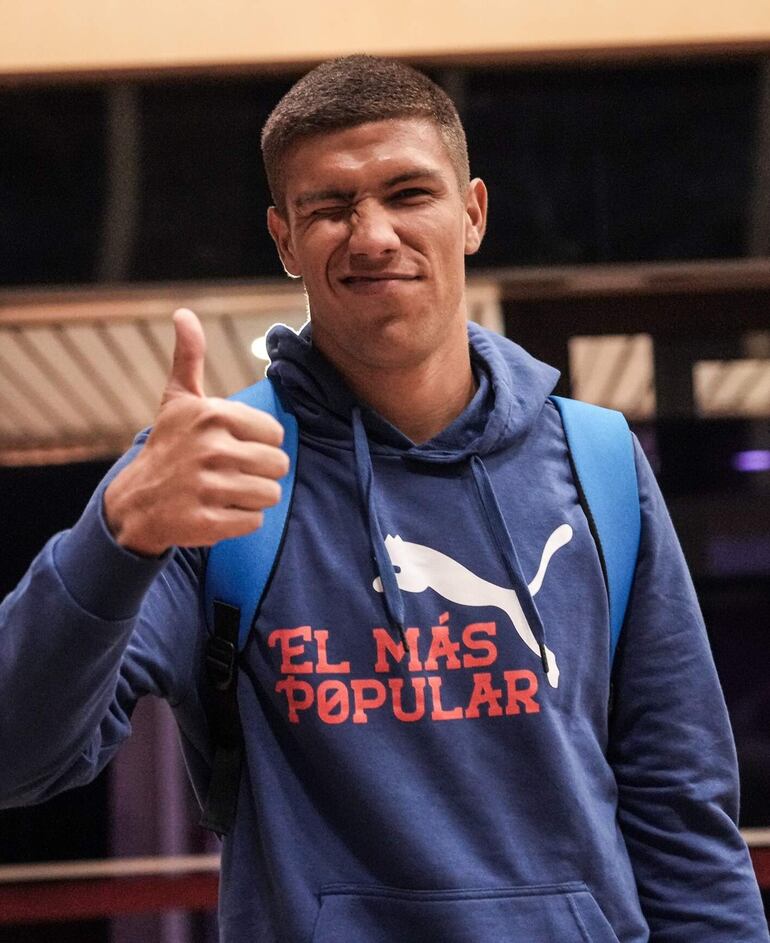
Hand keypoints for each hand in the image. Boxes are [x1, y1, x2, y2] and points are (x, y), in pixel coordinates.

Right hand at [104, 308, 288, 556]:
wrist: (135, 501)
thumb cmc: (169, 446)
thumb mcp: (178, 400)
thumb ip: (189, 358)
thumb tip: (183, 314)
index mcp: (213, 416)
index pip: (276, 434)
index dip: (260, 443)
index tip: (233, 446)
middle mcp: (211, 449)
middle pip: (278, 466)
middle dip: (260, 473)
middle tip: (231, 472)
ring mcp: (208, 487)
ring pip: (270, 495)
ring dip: (252, 497)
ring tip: (225, 491)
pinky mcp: (207, 522)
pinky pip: (253, 521)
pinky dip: (240, 520)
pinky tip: (217, 510)